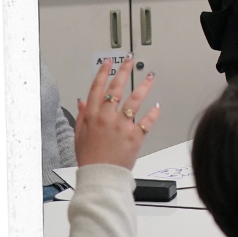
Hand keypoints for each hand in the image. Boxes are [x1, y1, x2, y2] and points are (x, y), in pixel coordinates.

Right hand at [75, 56, 159, 170]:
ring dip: (144, 86)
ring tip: (150, 76)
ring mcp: (122, 125)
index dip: (103, 73)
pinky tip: (158, 105)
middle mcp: (107, 118)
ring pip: (135, 100)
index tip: (109, 62)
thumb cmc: (91, 157)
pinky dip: (154, 112)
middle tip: (130, 60)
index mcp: (93, 116)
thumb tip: (83, 101)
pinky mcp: (135, 135)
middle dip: (124, 71)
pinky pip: (148, 120)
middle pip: (116, 88)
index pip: (97, 88)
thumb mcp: (79, 135)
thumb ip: (82, 116)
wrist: (101, 175)